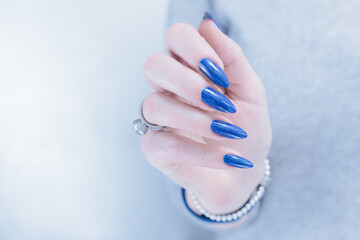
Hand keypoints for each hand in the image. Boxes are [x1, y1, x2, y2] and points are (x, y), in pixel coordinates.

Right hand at [140, 18, 271, 214]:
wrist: (245, 170)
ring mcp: (158, 120)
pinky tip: (228, 157)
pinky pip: (165, 144)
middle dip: (189, 82)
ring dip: (198, 120)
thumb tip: (207, 22)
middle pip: (154, 65)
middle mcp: (168, 90)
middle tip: (219, 102)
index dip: (195, 49)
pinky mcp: (155, 149)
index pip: (175, 38)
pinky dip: (202, 153)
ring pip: (155, 105)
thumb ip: (231, 57)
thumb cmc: (246, 127)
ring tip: (227, 132)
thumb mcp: (250, 90)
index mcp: (189, 69)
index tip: (221, 73)